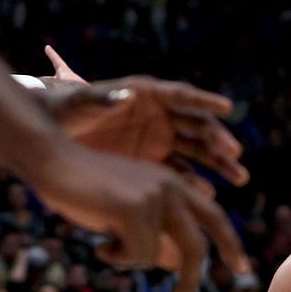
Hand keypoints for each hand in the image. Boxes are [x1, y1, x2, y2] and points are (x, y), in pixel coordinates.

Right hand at [32, 144, 246, 291]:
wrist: (52, 158)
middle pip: (196, 247)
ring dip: (128, 261)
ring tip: (105, 245)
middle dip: (189, 283)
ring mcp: (155, 196)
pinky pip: (136, 254)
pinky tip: (98, 241)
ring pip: (156, 256)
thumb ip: (152, 230)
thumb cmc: (84, 186)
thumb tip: (170, 264)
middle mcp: (172, 187)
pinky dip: (116, 257)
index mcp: (173, 182)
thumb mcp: (126, 210)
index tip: (241, 269)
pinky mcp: (136, 208)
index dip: (230, 244)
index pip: (214, 216)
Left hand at [42, 45, 248, 186]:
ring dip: (218, 164)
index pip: (181, 95)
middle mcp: (159, 115)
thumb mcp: (79, 103)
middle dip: (218, 140)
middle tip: (235, 154)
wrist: (50, 130)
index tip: (227, 107)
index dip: (205, 101)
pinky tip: (209, 197)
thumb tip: (125, 96)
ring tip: (239, 178)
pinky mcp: (153, 162)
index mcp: (146, 93)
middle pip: (196, 126)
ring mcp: (159, 139)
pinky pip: (180, 173)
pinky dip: (194, 184)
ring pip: (197, 151)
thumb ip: (101, 100)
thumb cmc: (62, 109)